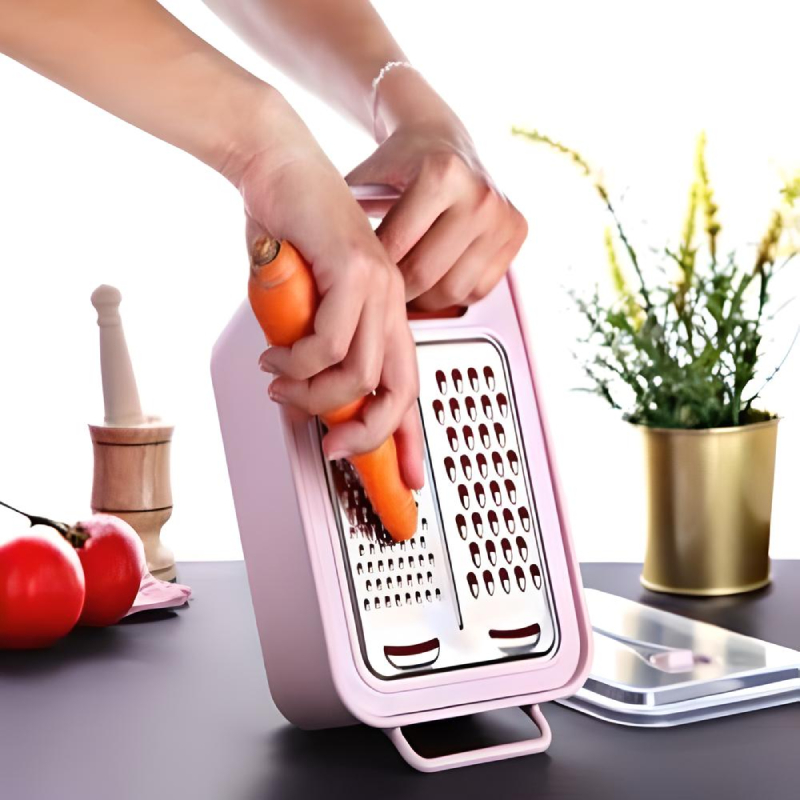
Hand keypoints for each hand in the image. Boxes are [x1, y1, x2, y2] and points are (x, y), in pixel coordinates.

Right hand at [227, 90, 423, 488]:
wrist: (279, 164)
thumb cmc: (289, 232)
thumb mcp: (306, 306)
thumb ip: (314, 348)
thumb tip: (306, 395)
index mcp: (387, 311)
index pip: (408, 384)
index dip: (410, 437)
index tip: (406, 474)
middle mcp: (393, 301)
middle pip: (400, 391)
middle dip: (367, 433)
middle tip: (332, 448)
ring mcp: (378, 284)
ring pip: (359, 373)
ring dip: (313, 395)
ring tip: (282, 387)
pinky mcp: (354, 268)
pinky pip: (328, 342)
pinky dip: (297, 362)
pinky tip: (276, 357)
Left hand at [346, 115, 527, 310]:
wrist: (442, 137)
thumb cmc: (402, 161)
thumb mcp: (365, 178)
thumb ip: (345, 217)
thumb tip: (317, 263)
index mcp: (442, 174)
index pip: (396, 250)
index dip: (371, 272)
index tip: (355, 280)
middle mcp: (479, 194)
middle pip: (426, 275)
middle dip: (395, 291)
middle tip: (376, 292)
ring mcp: (502, 215)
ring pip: (453, 290)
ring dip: (424, 298)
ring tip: (403, 289)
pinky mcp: (517, 232)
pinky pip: (478, 288)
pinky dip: (453, 292)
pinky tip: (435, 279)